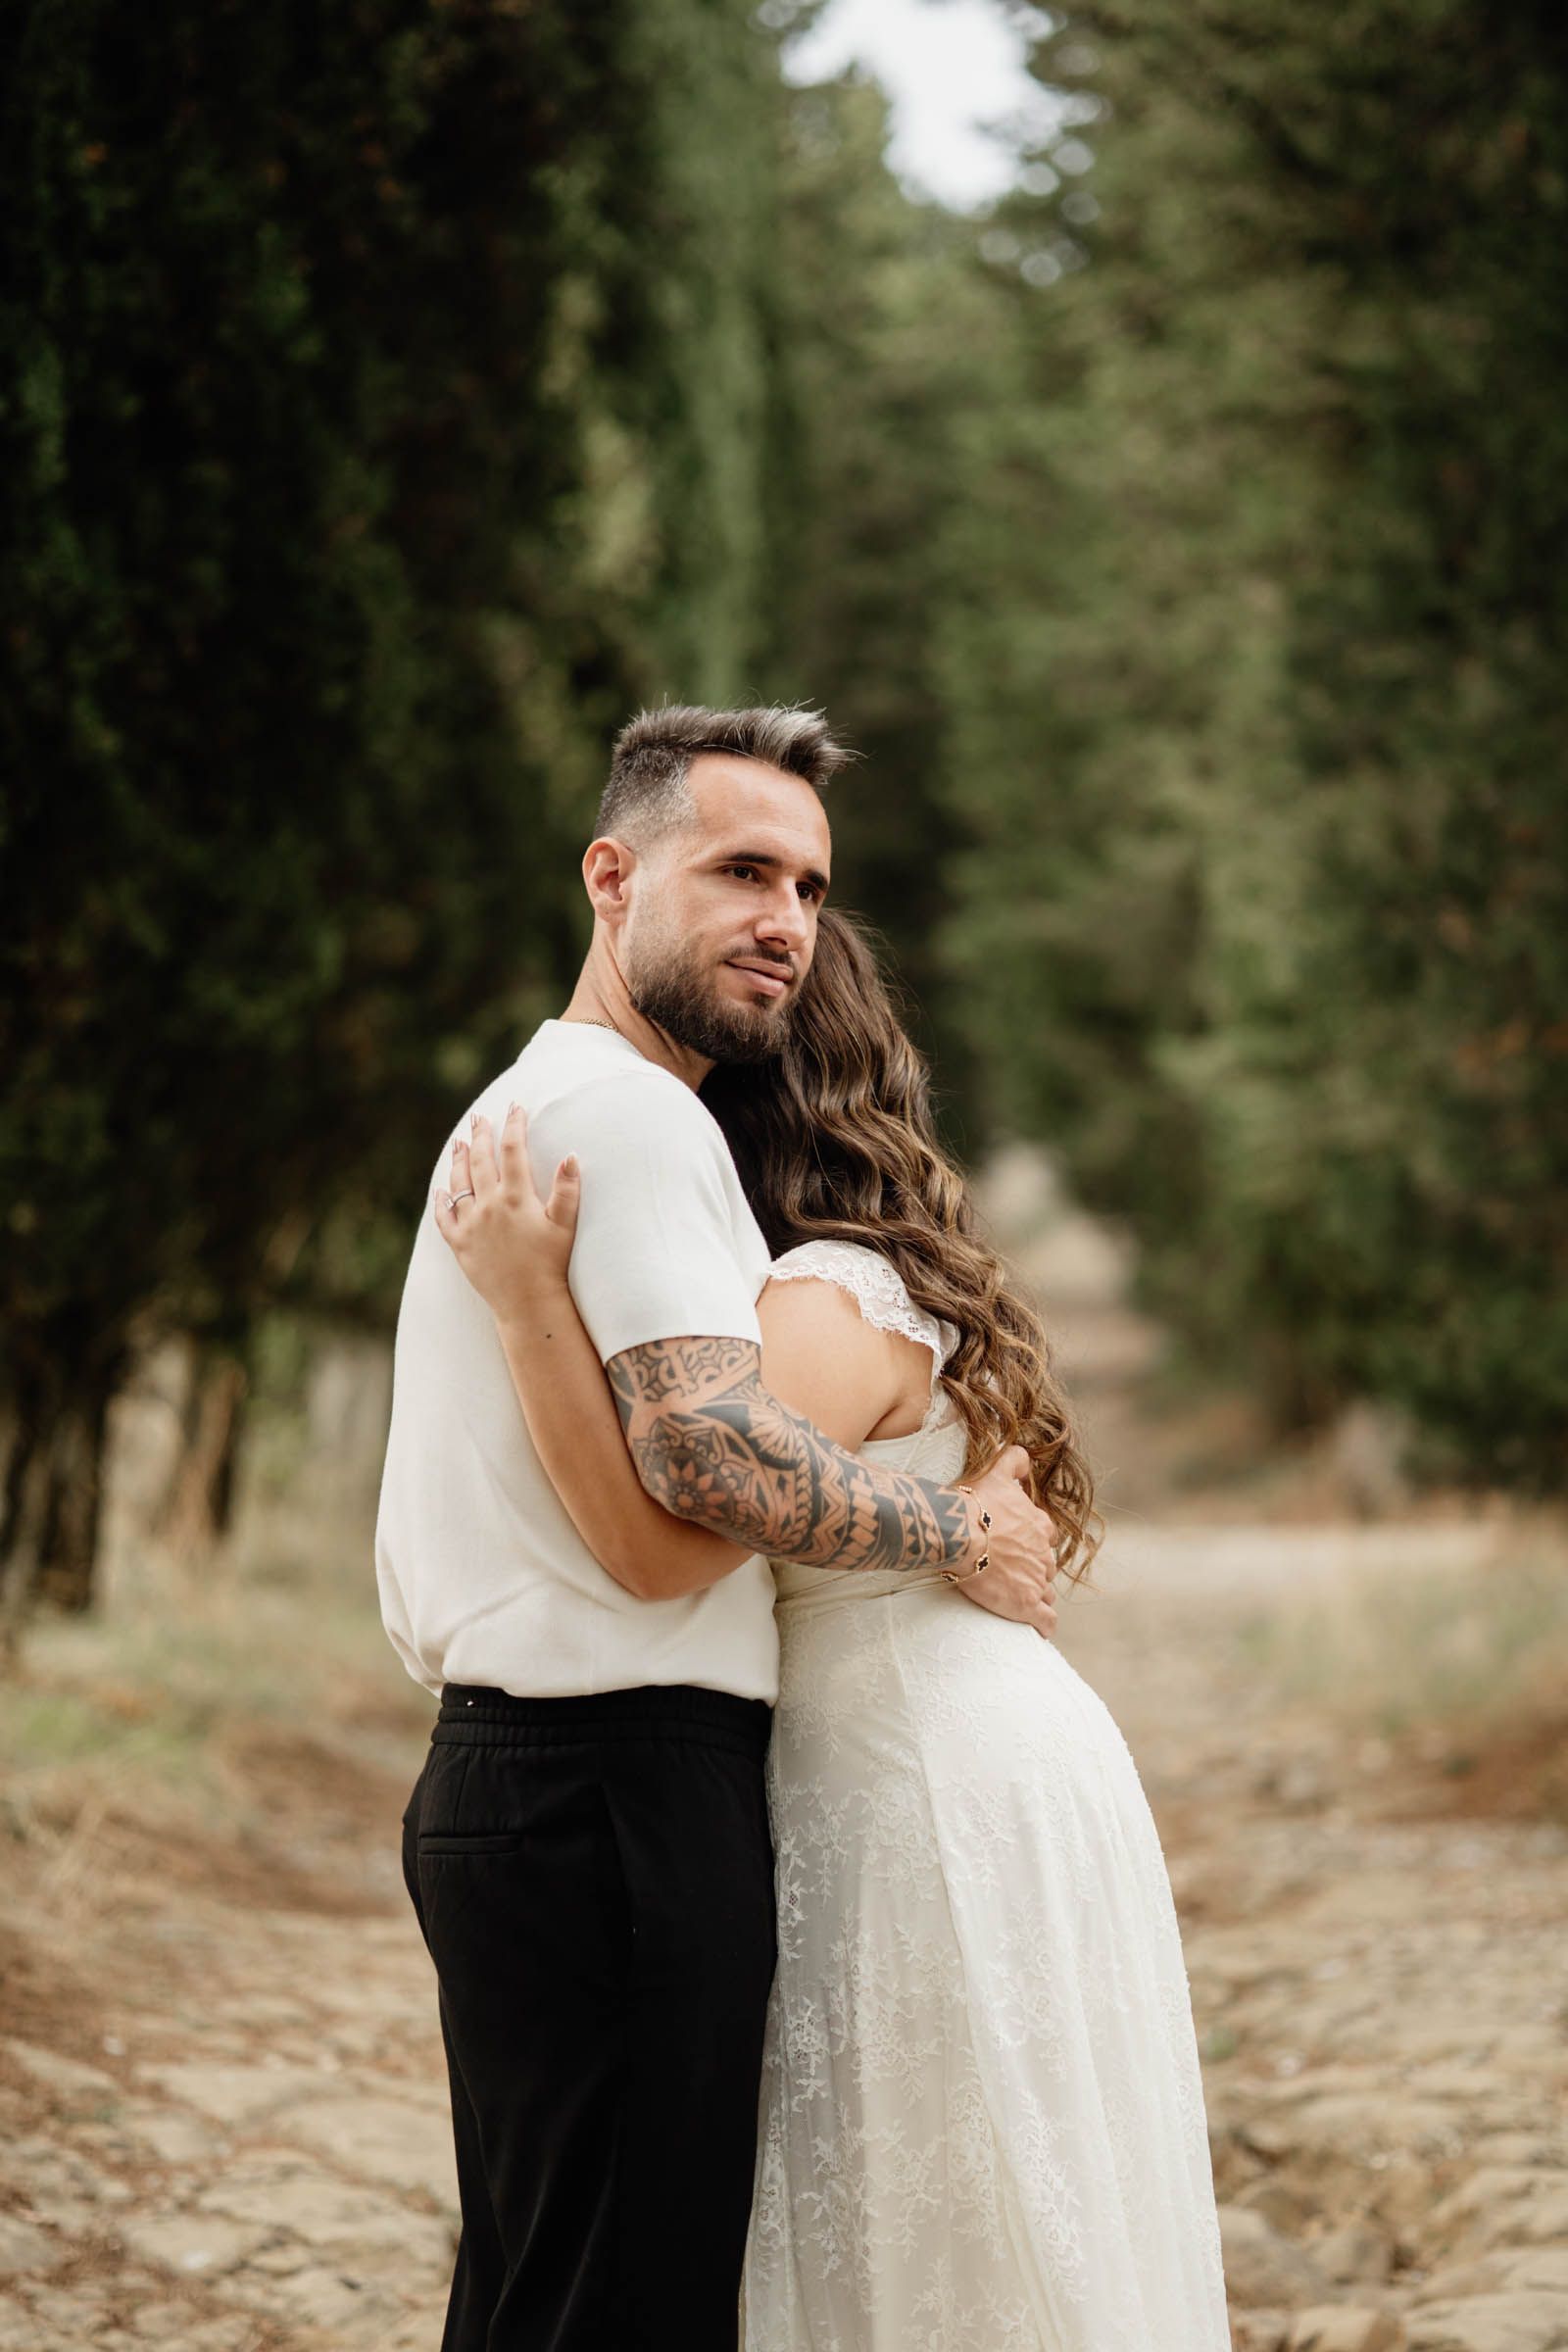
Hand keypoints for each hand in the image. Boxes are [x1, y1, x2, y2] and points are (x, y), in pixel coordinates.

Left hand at [434, 1106, 580, 1325]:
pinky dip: (441, 1202)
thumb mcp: (565, 1225)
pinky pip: (445, 1218)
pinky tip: (440, 1191)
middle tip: (479, 1118)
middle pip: (480, 1161)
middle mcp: (489, 1206)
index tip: (515, 1107)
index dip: (514, 1125)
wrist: (528, 1302)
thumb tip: (570, 1155)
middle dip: (480, 1136)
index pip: (513, 1150)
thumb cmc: (551, 1264)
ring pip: (459, 1183)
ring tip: (459, 1143)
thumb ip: (567, 1189)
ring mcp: (471, 1225)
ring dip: (458, 1160)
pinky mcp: (459, 1245)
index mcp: (516, 1197)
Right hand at [950, 1446, 1057, 1639]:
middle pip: (1046, 1566)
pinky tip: (1038, 1629)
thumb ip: (1012, 1462)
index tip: (1018, 1546)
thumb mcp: (994, 1474)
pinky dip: (1044, 1625)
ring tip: (1019, 1600)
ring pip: (1046, 1591)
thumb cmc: (973, 1504)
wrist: (958, 1533)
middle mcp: (1043, 1552)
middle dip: (1034, 1570)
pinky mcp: (1027, 1604)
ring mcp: (1037, 1580)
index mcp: (1039, 1525)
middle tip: (1012, 1573)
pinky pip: (1046, 1620)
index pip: (1046, 1537)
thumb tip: (1024, 1455)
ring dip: (1037, 1595)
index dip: (1033, 1543)